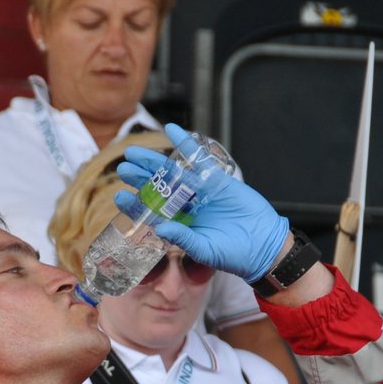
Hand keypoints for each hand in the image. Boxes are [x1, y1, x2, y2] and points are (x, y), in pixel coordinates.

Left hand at [115, 122, 290, 283]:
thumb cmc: (232, 254)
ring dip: (154, 162)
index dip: (135, 204)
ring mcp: (199, 192)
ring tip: (134, 152)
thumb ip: (183, 239)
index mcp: (178, 226)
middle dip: (140, 178)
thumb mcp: (205, 250)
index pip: (151, 212)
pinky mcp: (216, 180)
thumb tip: (160, 227)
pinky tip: (172, 129)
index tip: (120, 196)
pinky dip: (186, 144)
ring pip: (172, 173)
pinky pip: (198, 159)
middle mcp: (185, 208)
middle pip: (157, 189)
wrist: (262, 244)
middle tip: (124, 168)